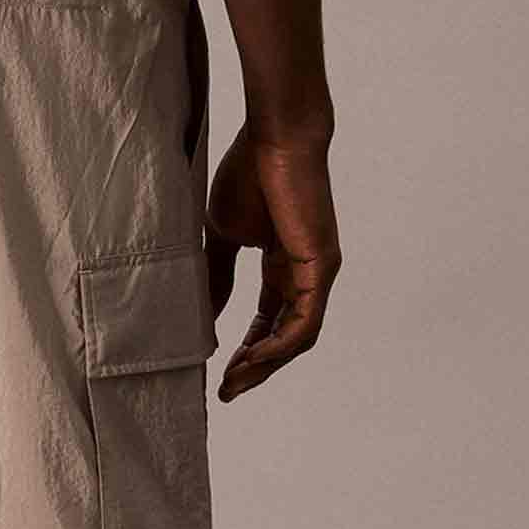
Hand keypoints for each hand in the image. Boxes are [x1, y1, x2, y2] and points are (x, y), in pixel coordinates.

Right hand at [203, 122, 339, 401]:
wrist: (274, 139)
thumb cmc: (249, 174)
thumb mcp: (224, 234)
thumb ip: (219, 273)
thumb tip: (207, 311)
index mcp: (283, 264)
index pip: (269, 318)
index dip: (247, 347)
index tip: (221, 369)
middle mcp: (305, 274)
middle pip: (284, 336)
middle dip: (256, 366)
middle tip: (228, 389)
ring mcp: (317, 273)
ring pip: (296, 337)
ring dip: (266, 364)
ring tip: (236, 380)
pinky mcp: (322, 267)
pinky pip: (305, 322)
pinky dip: (279, 345)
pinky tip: (254, 358)